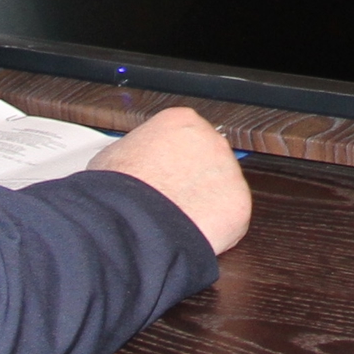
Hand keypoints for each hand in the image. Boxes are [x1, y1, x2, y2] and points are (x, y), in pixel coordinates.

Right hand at [87, 107, 251, 254]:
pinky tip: (190, 230)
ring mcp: (230, 170)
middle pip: (208, 161)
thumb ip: (138, 152)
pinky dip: (214, 228)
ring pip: (221, 189)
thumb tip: (137, 162)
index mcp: (181, 122)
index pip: (187, 137)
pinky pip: (230, 217)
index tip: (166, 175)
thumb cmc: (116, 191)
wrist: (130, 222)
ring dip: (204, 204)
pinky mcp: (240, 202)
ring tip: (175, 218)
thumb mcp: (114, 156)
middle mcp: (212, 140)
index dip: (174, 161)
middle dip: (192, 180)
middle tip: (171, 199)